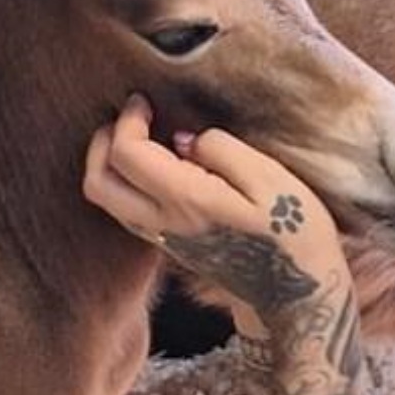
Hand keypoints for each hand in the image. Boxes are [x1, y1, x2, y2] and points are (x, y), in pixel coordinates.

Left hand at [83, 95, 351, 324]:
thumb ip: (223, 150)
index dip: (127, 119)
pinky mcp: (169, 246)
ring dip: (109, 164)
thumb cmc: (293, 232)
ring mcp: (163, 238)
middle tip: (128, 119)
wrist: (296, 294)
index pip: (126, 154)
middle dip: (102, 143)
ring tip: (139, 138)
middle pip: (98, 183)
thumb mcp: (271, 180)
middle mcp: (163, 223)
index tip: (144, 100)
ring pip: (107, 201)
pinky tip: (155, 166)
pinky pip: (126, 211)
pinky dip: (125, 183)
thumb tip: (185, 140)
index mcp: (186, 200)